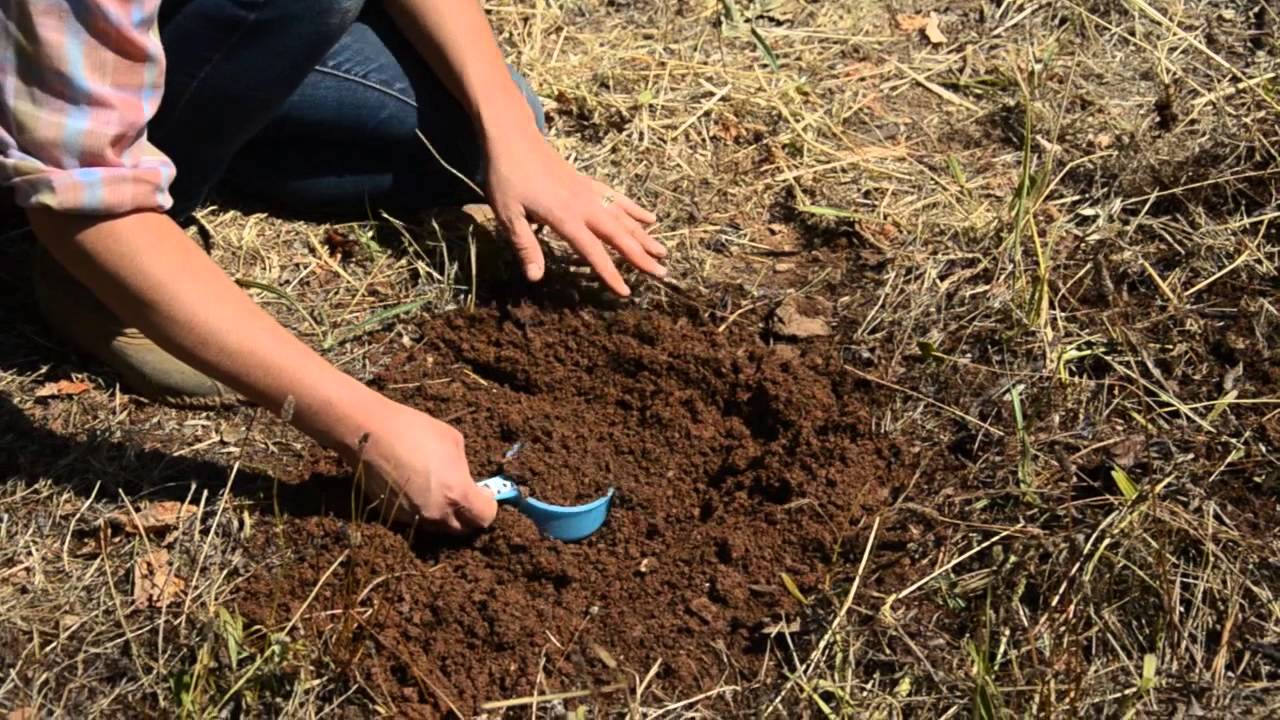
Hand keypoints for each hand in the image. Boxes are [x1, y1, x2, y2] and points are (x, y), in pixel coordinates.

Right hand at [340, 398, 497, 533]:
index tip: (484, 495)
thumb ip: (463, 469)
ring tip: (438, 491)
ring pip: (438, 528)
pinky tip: (415, 490)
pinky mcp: (393, 518)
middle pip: (463, 529)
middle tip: (464, 496)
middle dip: (468, 515)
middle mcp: (437, 514)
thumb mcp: (453, 442)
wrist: (369, 434)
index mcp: (457, 494)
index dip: (488, 506)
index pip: (485, 518)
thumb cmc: (414, 430)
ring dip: (444, 515)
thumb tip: (464, 480)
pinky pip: (416, 521)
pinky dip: (421, 512)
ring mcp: (413, 519)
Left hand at [482, 122, 667, 296]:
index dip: (610, 273)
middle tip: (662, 272)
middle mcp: (584, 205)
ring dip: (644, 235)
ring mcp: (589, 192)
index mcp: (565, 217)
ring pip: (624, 217)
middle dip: (641, 256)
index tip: (626, 292)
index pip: (594, 252)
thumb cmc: (506, 177)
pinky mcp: (588, 182)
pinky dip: (634, 209)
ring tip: (663, 251)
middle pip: (619, 235)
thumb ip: (525, 246)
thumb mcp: (508, 215)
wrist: (513, 137)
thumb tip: (536, 278)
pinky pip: (617, 198)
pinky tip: (649, 218)